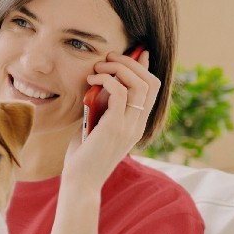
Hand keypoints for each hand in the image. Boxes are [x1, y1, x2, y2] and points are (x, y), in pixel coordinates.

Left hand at [66, 50, 160, 187]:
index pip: (152, 89)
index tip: (135, 52)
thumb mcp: (97, 125)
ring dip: (120, 68)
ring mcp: (129, 126)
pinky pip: (121, 94)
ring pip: (139, 84)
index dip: (145, 67)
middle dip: (131, 62)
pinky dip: (108, 80)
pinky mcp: (115, 127)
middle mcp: (138, 124)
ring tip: (100, 65)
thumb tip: (102, 83)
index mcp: (137, 123)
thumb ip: (104, 106)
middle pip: (151, 82)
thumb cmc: (83, 154)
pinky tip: (93, 79)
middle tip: (109, 57)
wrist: (80, 181)